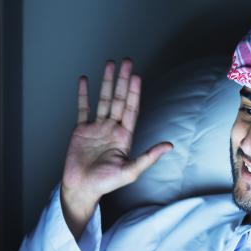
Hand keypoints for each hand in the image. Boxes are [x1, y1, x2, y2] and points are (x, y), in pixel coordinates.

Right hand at [61, 58, 172, 239]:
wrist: (81, 188)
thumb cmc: (105, 184)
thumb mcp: (130, 171)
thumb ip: (148, 157)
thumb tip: (169, 146)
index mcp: (124, 136)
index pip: (131, 109)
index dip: (134, 92)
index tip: (136, 76)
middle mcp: (112, 129)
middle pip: (119, 99)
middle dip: (123, 80)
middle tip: (126, 62)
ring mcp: (96, 128)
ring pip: (103, 99)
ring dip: (106, 82)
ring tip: (109, 65)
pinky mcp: (81, 130)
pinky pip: (82, 108)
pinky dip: (83, 94)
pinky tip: (85, 80)